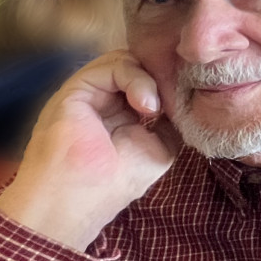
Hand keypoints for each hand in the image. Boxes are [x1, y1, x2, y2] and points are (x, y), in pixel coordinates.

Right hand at [0, 50, 180, 251]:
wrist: (75, 199)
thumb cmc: (114, 183)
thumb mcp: (160, 149)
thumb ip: (170, 122)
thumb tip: (182, 101)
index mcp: (121, 116)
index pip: (149, 84)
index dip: (168, 86)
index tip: (185, 100)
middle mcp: (105, 101)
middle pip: (139, 68)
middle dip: (160, 79)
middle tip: (171, 102)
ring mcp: (91, 93)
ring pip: (126, 62)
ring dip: (149, 80)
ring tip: (154, 108)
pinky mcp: (77, 87)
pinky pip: (111, 65)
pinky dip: (135, 78)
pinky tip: (146, 105)